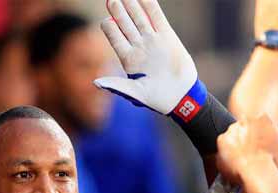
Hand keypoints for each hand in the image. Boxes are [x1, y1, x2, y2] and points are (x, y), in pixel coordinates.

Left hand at [94, 0, 197, 114]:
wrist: (181, 96)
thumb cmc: (157, 98)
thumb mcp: (135, 93)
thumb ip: (116, 85)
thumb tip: (95, 83)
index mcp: (127, 58)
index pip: (114, 37)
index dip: (109, 27)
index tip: (107, 21)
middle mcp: (138, 46)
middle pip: (124, 23)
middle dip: (117, 10)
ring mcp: (152, 40)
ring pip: (139, 17)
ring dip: (131, 5)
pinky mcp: (167, 36)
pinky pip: (157, 17)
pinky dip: (150, 6)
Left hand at [217, 115, 277, 185]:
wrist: (258, 172)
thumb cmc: (274, 163)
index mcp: (262, 118)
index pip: (260, 123)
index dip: (260, 135)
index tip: (260, 144)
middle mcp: (245, 120)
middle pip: (245, 128)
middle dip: (247, 139)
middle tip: (251, 153)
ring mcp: (231, 130)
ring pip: (232, 137)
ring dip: (236, 146)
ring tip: (243, 160)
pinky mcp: (221, 141)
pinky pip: (222, 147)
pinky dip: (226, 154)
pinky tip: (233, 163)